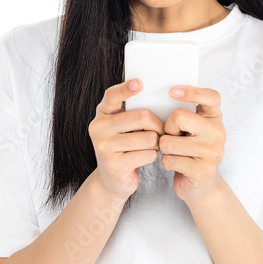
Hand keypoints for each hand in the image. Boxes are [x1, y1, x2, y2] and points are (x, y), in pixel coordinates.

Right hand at [88, 78, 164, 201]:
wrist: (112, 180)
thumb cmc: (124, 148)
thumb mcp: (122, 127)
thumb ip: (131, 112)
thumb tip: (158, 98)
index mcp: (102, 114)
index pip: (112, 96)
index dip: (126, 88)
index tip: (140, 82)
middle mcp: (99, 128)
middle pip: (141, 117)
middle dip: (158, 125)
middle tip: (163, 131)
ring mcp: (104, 147)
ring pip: (148, 138)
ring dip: (157, 143)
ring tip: (154, 146)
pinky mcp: (114, 165)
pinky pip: (147, 155)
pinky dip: (153, 156)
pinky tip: (147, 158)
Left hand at [158, 85, 225, 204]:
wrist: (200, 185)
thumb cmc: (189, 151)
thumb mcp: (191, 129)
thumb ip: (184, 114)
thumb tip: (159, 98)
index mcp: (215, 118)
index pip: (211, 97)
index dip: (192, 91)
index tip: (172, 92)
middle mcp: (218, 133)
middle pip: (179, 116)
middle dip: (167, 127)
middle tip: (172, 136)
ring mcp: (212, 153)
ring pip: (169, 141)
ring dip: (164, 148)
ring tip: (174, 152)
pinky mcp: (202, 170)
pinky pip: (169, 160)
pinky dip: (166, 163)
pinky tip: (176, 165)